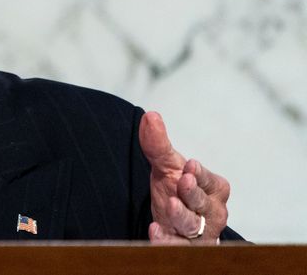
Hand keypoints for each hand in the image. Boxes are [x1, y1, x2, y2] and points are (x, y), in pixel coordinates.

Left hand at [139, 111, 230, 243]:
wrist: (174, 221)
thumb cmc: (178, 191)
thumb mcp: (167, 166)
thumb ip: (158, 144)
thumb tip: (150, 116)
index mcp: (214, 189)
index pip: (209, 181)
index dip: (199, 174)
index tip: (190, 165)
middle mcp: (210, 212)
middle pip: (202, 204)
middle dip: (193, 193)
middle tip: (183, 181)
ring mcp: (198, 233)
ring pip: (192, 226)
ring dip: (182, 216)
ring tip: (170, 205)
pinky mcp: (182, 247)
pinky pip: (176, 246)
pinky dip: (167, 241)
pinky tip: (154, 231)